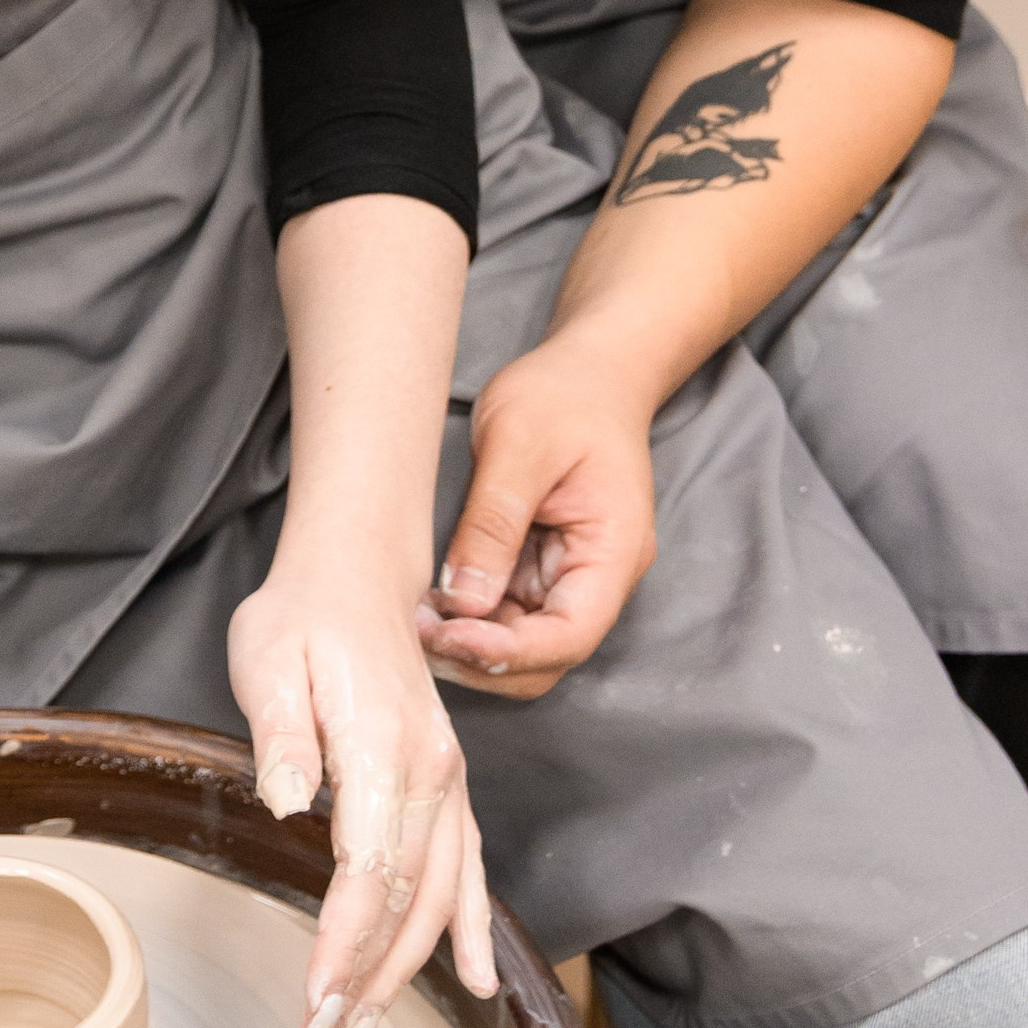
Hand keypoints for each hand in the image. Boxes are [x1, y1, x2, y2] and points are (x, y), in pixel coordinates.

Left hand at [230, 550, 496, 1027]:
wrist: (353, 575)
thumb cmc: (302, 618)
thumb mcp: (269, 658)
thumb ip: (283, 735)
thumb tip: (289, 801)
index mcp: (384, 747)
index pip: (369, 870)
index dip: (344, 944)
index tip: (315, 1001)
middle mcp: (432, 773)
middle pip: (410, 901)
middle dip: (371, 983)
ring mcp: (448, 782)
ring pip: (440, 897)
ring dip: (406, 972)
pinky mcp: (447, 786)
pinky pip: (469, 869)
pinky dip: (473, 927)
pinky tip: (479, 979)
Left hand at [418, 342, 658, 698]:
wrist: (590, 369)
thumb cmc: (564, 395)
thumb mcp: (519, 443)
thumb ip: (493, 522)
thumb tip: (464, 600)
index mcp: (612, 552)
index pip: (569, 635)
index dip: (507, 652)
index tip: (448, 637)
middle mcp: (598, 578)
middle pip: (546, 656)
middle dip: (482, 658)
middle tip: (415, 634)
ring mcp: (569, 576)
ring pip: (523, 644)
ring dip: (471, 643)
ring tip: (414, 617)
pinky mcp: (541, 567)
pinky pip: (508, 613)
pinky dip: (470, 619)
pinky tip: (431, 602)